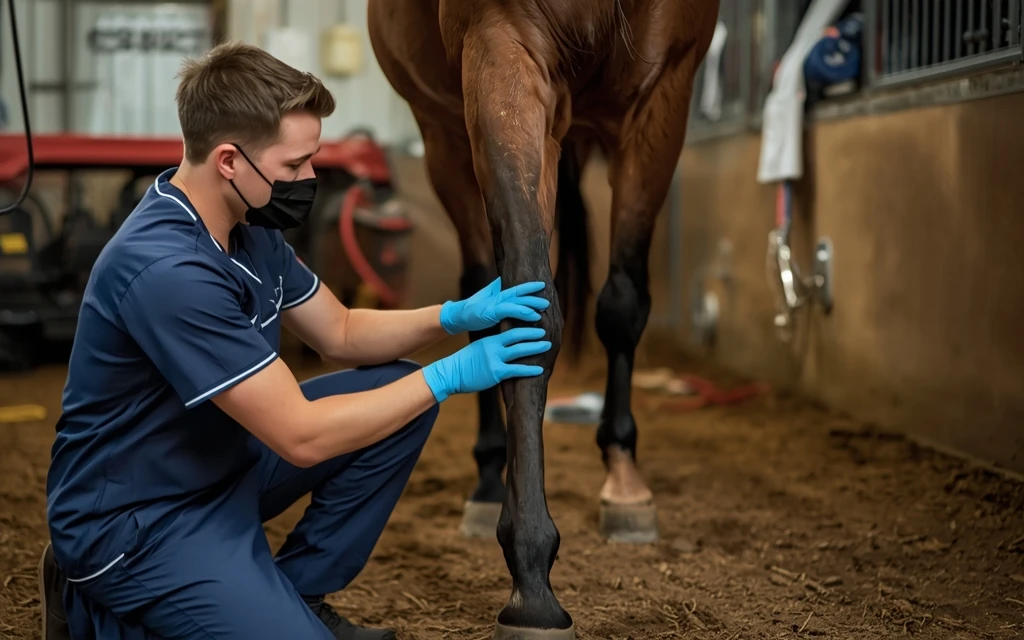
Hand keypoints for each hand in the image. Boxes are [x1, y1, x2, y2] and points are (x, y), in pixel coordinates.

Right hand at [421, 327, 550, 401]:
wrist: (451, 373)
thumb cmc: (465, 363)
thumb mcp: (479, 348)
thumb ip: (493, 346)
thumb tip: (504, 346)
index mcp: (490, 339)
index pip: (510, 329)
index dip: (524, 326)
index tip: (535, 323)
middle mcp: (493, 346)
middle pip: (517, 336)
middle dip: (533, 333)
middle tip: (545, 332)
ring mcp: (494, 358)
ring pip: (520, 350)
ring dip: (535, 347)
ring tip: (547, 346)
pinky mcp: (495, 372)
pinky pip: (516, 370)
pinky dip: (530, 369)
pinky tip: (540, 369)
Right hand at [438, 277, 549, 333]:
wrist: (458, 316)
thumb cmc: (473, 309)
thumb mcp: (487, 299)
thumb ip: (495, 290)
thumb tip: (502, 281)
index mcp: (498, 294)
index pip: (517, 288)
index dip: (530, 286)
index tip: (542, 285)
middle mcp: (498, 296)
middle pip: (520, 293)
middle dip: (534, 295)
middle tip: (548, 300)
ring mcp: (495, 303)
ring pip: (518, 301)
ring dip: (532, 304)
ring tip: (545, 307)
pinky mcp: (492, 311)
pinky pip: (511, 310)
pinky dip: (524, 312)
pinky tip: (534, 316)